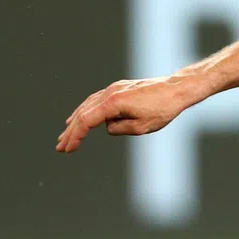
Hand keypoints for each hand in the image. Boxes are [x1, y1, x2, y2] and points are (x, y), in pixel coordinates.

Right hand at [56, 76, 199, 152]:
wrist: (178, 88)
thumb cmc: (163, 108)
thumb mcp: (141, 127)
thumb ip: (119, 129)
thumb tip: (107, 127)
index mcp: (113, 102)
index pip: (86, 121)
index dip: (75, 136)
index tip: (68, 149)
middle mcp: (110, 92)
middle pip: (84, 113)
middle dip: (71, 131)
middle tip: (60, 147)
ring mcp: (115, 88)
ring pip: (88, 105)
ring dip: (77, 120)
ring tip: (66, 134)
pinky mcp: (120, 88)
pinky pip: (97, 100)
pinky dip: (87, 109)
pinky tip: (82, 116)